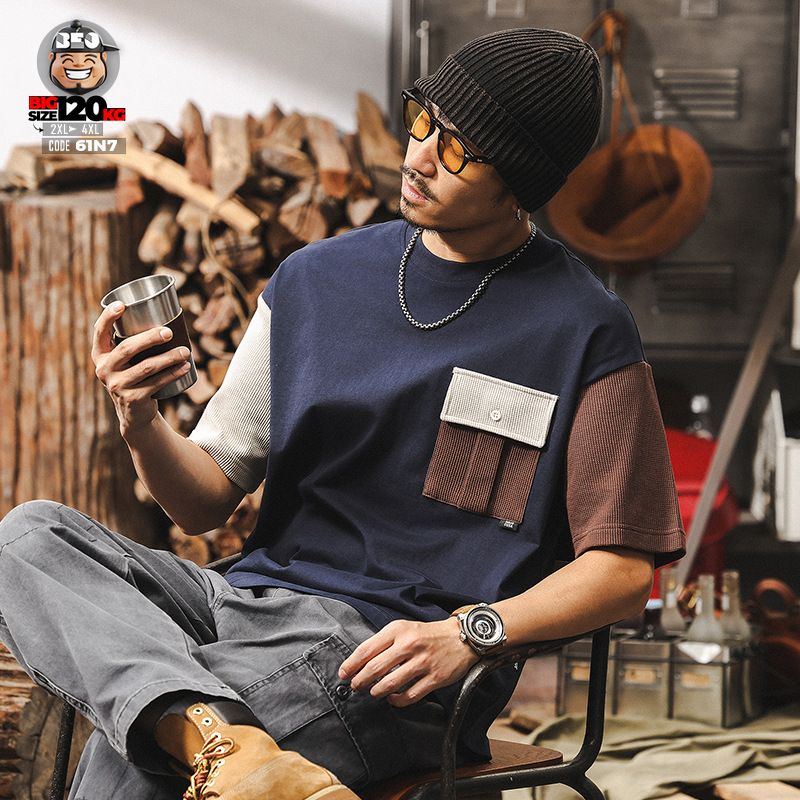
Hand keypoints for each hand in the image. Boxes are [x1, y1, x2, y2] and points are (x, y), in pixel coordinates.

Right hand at [91, 301, 191, 436]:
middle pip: (127, 348)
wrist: (135, 412)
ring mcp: (117, 385)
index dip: (108, 317)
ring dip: (169, 357)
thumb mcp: (127, 361)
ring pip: (146, 367)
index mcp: (100, 355)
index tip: (122, 304)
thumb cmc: (136, 376)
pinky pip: (157, 383)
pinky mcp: (132, 399)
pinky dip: (173, 373)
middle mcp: (104, 369)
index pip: (99, 332)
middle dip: (149, 338)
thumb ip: (134, 341)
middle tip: (169, 332)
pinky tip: (185, 367)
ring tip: (186, 351)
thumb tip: (166, 314)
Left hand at [337, 617, 480, 707]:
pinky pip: (410, 695)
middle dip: (360, 680)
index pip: (367, 649)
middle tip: (355, 686)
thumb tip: (360, 662)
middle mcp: (409, 645)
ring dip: (377, 691)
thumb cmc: (427, 634)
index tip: (343, 673)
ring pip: (391, 683)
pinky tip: (393, 699)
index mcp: (398, 630)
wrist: (461, 637)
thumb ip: (384, 642)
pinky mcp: (435, 678)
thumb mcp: (404, 628)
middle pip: (375, 668)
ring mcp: (423, 662)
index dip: (351, 664)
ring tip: (373, 692)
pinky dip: (397, 701)